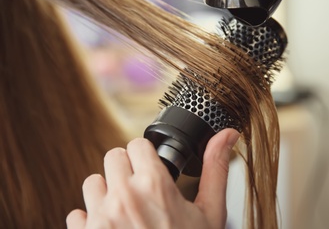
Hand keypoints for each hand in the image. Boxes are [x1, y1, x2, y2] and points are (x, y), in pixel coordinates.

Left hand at [66, 128, 239, 228]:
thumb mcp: (210, 213)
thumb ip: (215, 168)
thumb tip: (227, 135)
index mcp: (154, 185)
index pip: (136, 145)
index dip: (146, 155)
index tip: (151, 167)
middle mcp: (123, 198)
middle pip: (113, 157)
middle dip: (127, 169)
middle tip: (140, 188)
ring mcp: (100, 220)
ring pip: (92, 183)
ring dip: (106, 192)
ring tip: (126, 210)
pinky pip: (76, 215)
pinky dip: (90, 220)